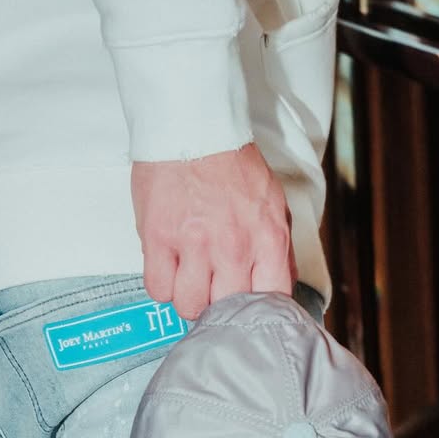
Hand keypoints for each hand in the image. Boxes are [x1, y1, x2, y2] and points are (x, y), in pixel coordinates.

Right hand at [130, 141, 294, 319]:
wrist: (193, 127)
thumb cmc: (231, 164)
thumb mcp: (272, 203)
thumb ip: (279, 247)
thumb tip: (280, 282)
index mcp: (268, 237)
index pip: (272, 300)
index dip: (257, 311)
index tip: (248, 308)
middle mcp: (234, 246)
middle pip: (225, 309)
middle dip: (218, 303)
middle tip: (212, 287)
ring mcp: (194, 245)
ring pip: (188, 305)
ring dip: (187, 295)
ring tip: (188, 275)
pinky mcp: (159, 239)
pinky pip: (157, 289)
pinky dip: (162, 284)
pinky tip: (169, 266)